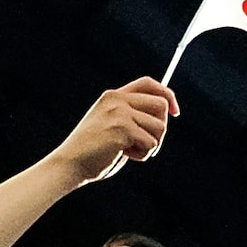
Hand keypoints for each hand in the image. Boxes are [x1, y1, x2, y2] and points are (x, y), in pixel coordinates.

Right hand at [46, 76, 175, 183]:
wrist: (70, 163)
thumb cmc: (94, 151)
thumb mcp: (113, 125)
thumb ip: (133, 117)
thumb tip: (166, 113)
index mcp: (113, 96)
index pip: (148, 83)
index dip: (167, 94)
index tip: (175, 112)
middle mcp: (117, 100)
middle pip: (161, 104)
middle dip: (160, 129)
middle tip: (144, 143)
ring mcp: (120, 113)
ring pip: (160, 127)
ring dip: (151, 145)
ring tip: (130, 151)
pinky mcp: (122, 129)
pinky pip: (151, 143)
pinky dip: (143, 155)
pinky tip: (125, 155)